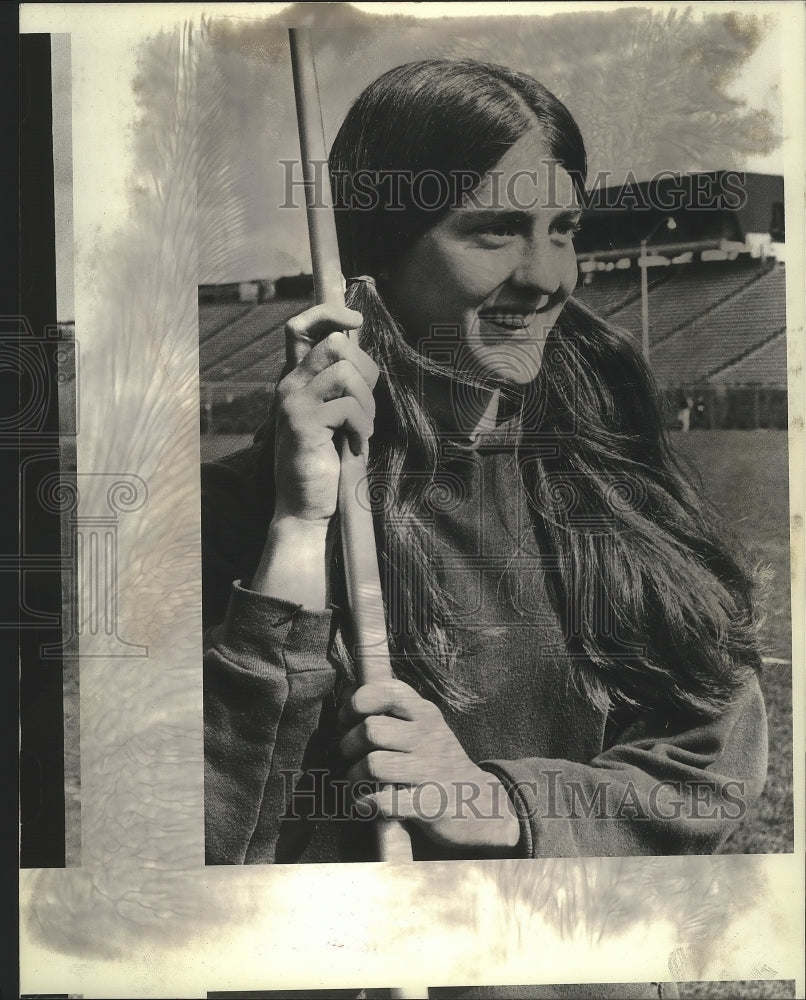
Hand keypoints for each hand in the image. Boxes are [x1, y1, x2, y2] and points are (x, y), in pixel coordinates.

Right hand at [249, 306, 378, 608]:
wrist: (305, 506)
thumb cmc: (326, 460)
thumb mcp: (332, 415)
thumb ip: (339, 383)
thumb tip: (363, 350)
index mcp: (296, 378)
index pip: (300, 326)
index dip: (329, 312)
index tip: (356, 323)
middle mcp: (289, 384)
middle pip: (334, 343)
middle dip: (366, 370)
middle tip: (367, 404)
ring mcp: (293, 403)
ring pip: (345, 372)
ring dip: (367, 403)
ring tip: (362, 429)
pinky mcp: (303, 424)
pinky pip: (347, 406)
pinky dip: (362, 426)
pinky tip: (356, 445)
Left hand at [339, 680, 520, 853]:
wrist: (482, 804)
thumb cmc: (438, 761)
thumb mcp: (424, 726)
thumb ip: (390, 707)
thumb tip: (346, 691)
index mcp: (425, 714)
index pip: (387, 691)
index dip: (358, 702)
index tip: (347, 719)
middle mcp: (429, 737)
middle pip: (371, 730)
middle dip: (348, 746)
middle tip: (350, 757)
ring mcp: (430, 770)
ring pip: (372, 765)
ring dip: (354, 778)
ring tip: (357, 784)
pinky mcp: (429, 804)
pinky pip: (383, 802)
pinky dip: (366, 805)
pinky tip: (367, 805)